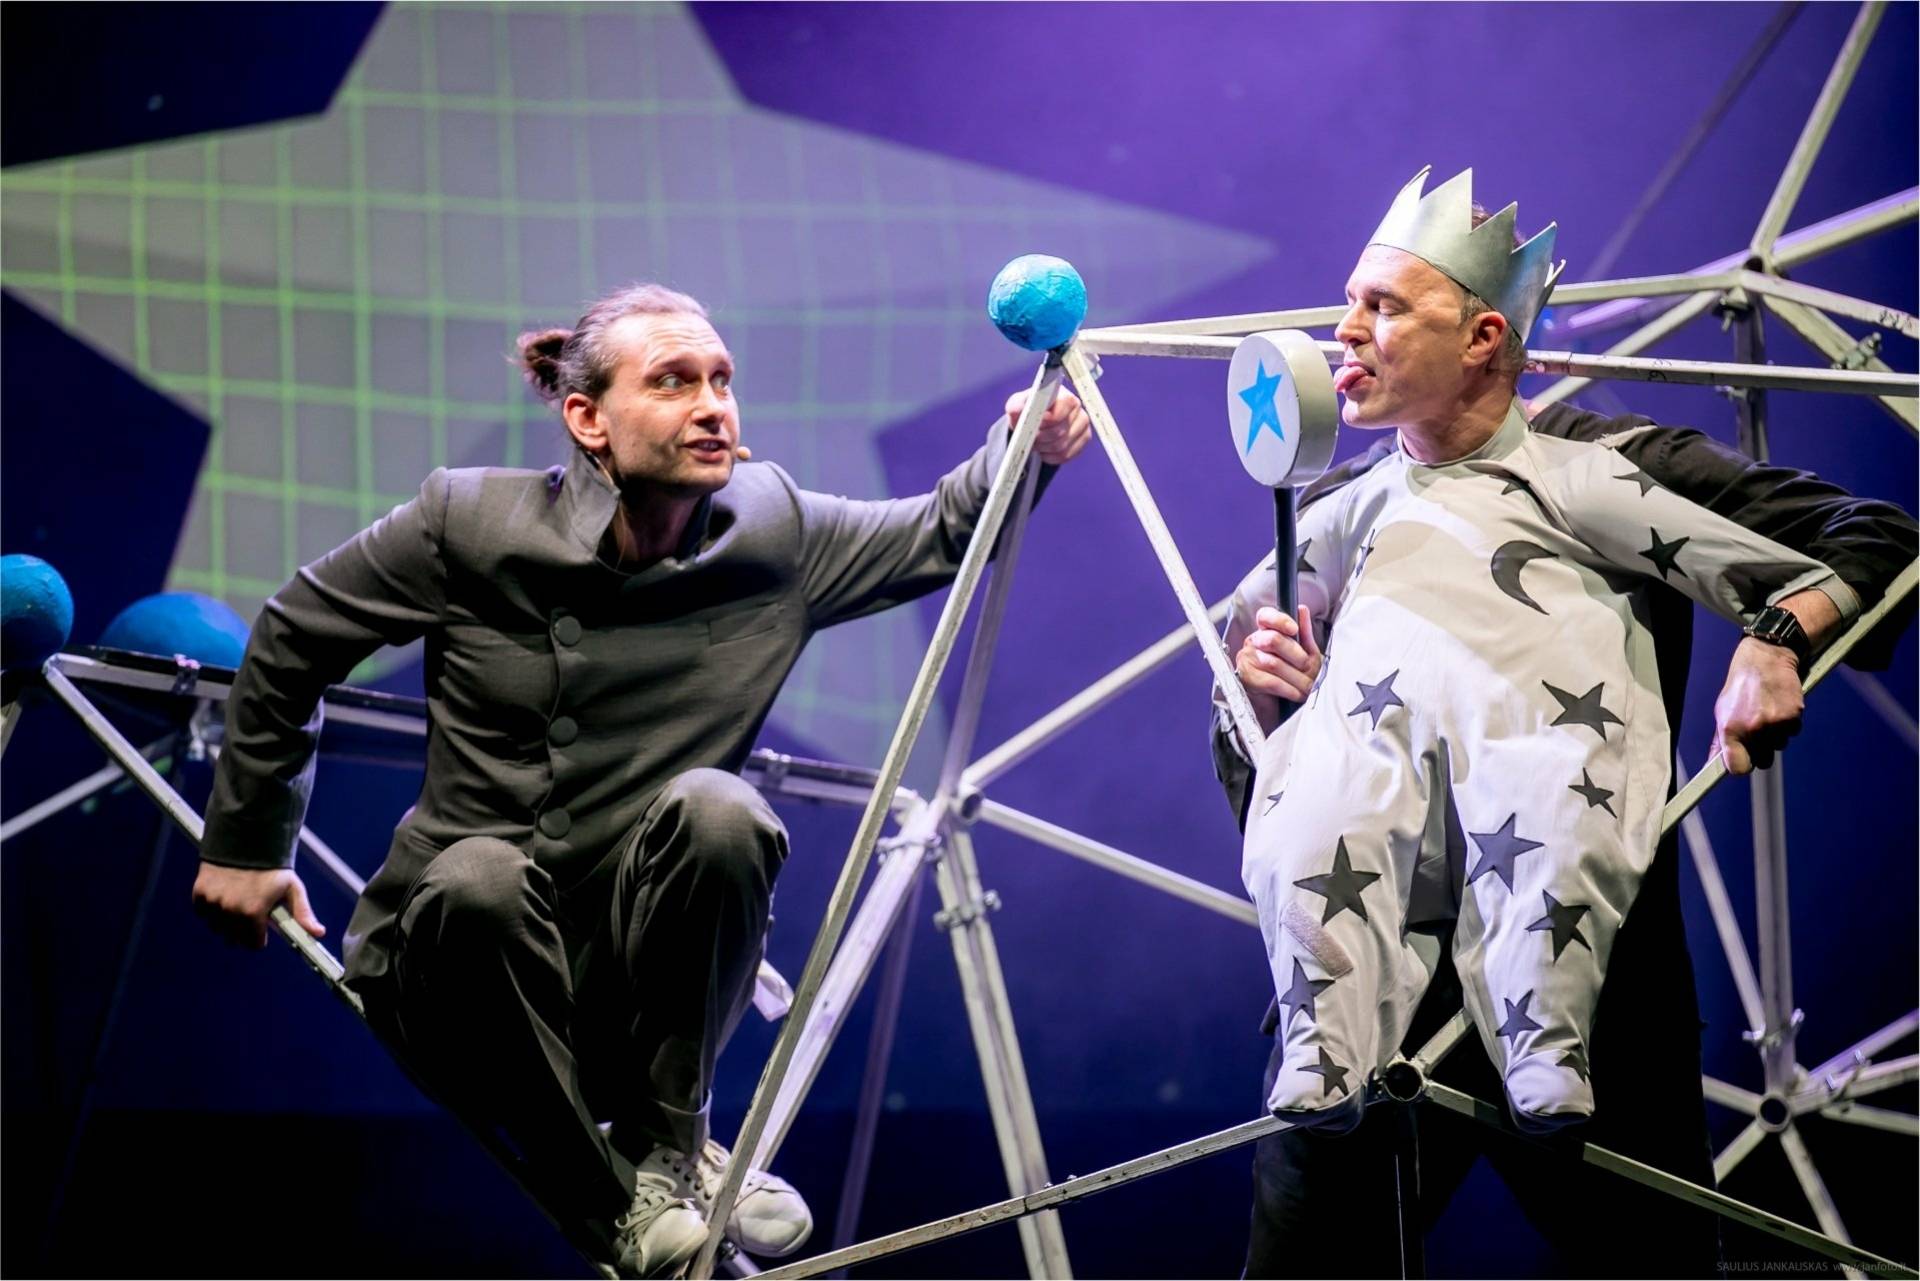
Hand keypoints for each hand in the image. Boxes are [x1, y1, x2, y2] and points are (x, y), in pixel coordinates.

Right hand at [191, 862, 323, 948]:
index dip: (260, 937)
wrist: (246, 839)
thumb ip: (303, 914)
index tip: (262, 928)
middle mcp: (231, 910)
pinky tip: (224, 896)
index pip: (254, 944)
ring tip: (238, 903)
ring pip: (218, 928)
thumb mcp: (292, 888)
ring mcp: (213, 902)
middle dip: (244, 931)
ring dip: (226, 921)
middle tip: (251, 913)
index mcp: (253, 912)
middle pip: (234, 939)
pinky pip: (204, 914)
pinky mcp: (199, 894)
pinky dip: (212, 910)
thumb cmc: (272, 866)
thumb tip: (318, 933)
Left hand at [1005, 387, 1092, 464]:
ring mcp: (1083, 424)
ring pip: (1062, 446)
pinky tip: (1044, 450)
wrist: (1035, 420)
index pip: (1059, 412)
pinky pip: (1066, 455)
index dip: (1045, 422)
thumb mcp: (1017, 405)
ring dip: (1044, 448)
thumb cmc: (1027, 409)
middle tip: (1031, 437)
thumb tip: (1018, 411)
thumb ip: (1016, 406)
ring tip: (1036, 443)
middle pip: (1060, 432)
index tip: (1034, 424)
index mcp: (1063, 395)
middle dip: (1041, 438)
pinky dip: (1051, 456)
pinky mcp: (1084, 439)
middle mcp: (1078, 408)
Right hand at [1236, 605, 1321, 703]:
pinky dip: (1289, 689)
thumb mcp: (1304, 652)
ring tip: (1308, 685)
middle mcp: (1253, 642)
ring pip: (1274, 663)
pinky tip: (1297, 693)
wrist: (1277, 704)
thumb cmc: (1292, 674)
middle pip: (1273, 639)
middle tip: (1308, 667)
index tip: (1294, 629)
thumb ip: (1304, 632)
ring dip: (1296, 678)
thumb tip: (1302, 610)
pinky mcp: (1247, 678)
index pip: (1266, 616)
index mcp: (1266, 630)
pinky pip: (1271, 682)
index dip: (1279, 620)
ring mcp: (1247, 660)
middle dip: (1296, 655)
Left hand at [1712, 637, 1804, 774]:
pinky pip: (1792, 732)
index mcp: (1730, 730)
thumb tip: (1710, 765)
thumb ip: (1720, 741)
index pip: (1738, 768)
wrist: (1765, 660)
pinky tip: (1780, 707)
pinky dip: (1789, 724)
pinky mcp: (1792, 717)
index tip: (1744, 761)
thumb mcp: (1722, 712)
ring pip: (1779, 747)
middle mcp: (1752, 729)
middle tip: (1758, 729)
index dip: (1742, 766)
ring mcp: (1773, 724)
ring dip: (1776, 735)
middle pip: (1763, 761)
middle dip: (1762, 750)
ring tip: (1767, 713)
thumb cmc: (1741, 687)